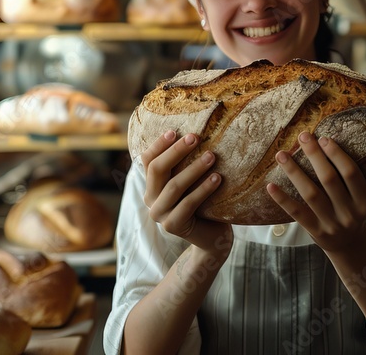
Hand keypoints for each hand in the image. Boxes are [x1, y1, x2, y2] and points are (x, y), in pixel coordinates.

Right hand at [141, 130, 232, 256]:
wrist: (212, 236)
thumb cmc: (204, 204)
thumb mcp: (192, 181)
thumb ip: (186, 164)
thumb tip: (196, 131)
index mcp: (151, 185)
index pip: (148, 160)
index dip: (159, 144)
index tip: (175, 130)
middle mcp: (150, 199)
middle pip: (157, 170)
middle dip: (176, 151)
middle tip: (196, 138)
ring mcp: (159, 214)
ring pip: (174, 186)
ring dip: (194, 169)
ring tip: (212, 156)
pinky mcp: (172, 226)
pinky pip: (188, 204)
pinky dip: (204, 189)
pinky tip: (217, 178)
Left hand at [266, 131, 365, 253]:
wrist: (348, 245)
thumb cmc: (350, 210)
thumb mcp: (359, 197)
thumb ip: (348, 177)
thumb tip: (323, 142)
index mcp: (365, 201)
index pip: (351, 173)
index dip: (336, 154)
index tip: (323, 138)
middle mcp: (349, 213)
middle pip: (329, 179)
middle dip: (314, 155)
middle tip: (303, 137)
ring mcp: (332, 224)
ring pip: (310, 193)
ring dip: (294, 172)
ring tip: (281, 155)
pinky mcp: (315, 231)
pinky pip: (296, 212)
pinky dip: (282, 199)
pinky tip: (270, 186)